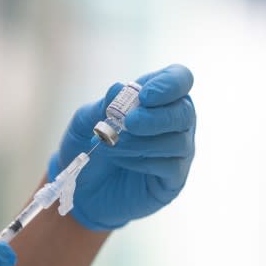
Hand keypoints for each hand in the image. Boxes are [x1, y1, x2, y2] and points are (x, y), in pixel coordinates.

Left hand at [51, 65, 195, 229]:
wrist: (80, 186)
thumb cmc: (85, 146)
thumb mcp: (85, 122)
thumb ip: (102, 105)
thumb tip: (118, 87)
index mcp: (156, 97)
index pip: (179, 79)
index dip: (169, 84)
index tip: (145, 96)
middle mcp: (173, 121)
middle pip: (185, 111)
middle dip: (156, 117)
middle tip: (129, 123)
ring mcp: (177, 150)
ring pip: (177, 141)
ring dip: (142, 143)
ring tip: (112, 146)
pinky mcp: (173, 178)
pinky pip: (171, 166)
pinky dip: (144, 163)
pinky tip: (124, 162)